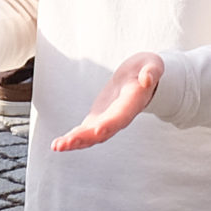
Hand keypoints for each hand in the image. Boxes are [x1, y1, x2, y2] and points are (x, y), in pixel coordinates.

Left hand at [50, 52, 166, 151]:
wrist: (142, 77)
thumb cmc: (147, 68)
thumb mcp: (153, 64)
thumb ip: (152, 71)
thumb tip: (147, 78)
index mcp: (133, 102)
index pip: (121, 115)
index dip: (111, 123)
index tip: (98, 130)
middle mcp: (120, 116)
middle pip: (103, 130)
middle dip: (85, 137)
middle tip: (66, 143)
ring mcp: (109, 120)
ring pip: (92, 136)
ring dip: (75, 142)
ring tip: (57, 146)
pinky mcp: (98, 119)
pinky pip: (85, 132)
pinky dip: (72, 139)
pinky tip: (58, 144)